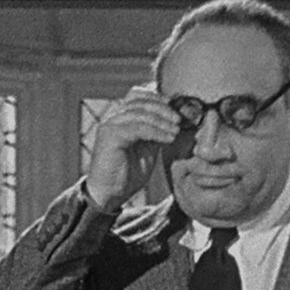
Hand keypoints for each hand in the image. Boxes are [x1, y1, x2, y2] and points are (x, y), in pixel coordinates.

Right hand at [83, 83, 181, 211]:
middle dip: (163, 108)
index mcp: (121, 118)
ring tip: (176, 130)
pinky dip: (156, 131)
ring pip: (140, 113)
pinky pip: (138, 128)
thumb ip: (157, 131)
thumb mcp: (148, 147)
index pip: (138, 95)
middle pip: (140, 101)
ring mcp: (110, 126)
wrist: (109, 194)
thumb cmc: (127, 173)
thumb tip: (178, 119)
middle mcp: (113, 118)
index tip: (176, 106)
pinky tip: (168, 138)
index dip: (158, 97)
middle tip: (179, 119)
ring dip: (162, 120)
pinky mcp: (110, 136)